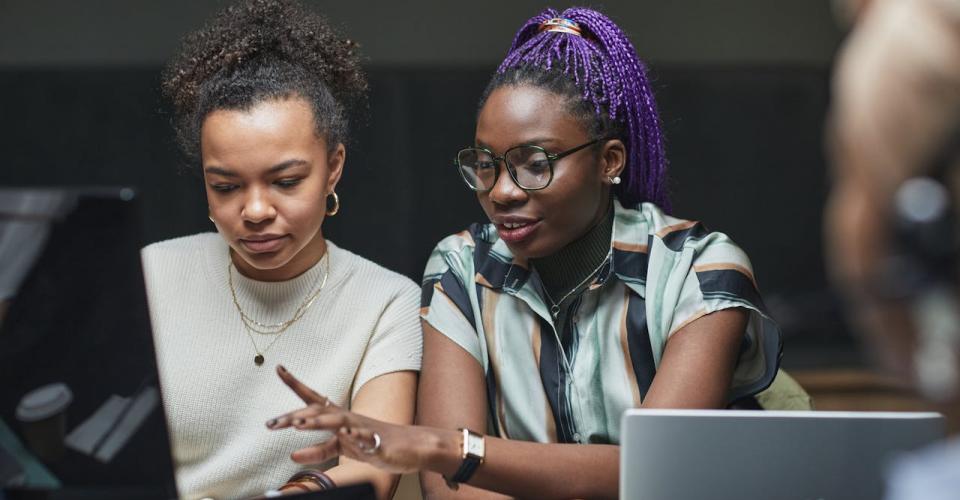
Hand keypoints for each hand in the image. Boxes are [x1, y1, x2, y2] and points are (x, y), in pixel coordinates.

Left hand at [266, 365, 448, 474]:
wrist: (410, 446)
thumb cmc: (372, 443)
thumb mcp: (342, 449)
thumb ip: (318, 450)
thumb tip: (292, 455)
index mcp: (338, 417)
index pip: (313, 399)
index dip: (295, 384)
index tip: (279, 368)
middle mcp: (347, 418)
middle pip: (318, 411)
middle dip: (293, 416)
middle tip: (271, 423)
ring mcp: (362, 429)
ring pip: (339, 421)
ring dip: (318, 421)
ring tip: (299, 424)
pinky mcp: (377, 443)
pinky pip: (366, 439)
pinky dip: (356, 436)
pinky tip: (347, 435)